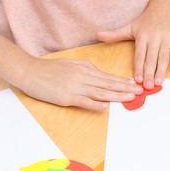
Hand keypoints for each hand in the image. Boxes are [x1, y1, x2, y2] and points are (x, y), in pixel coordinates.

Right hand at [20, 58, 142, 110]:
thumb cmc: (49, 68)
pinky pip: (84, 101)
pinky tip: (105, 107)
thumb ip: (85, 66)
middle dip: (125, 88)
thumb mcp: (70, 63)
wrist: (30, 71)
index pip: (107, 76)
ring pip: (100, 92)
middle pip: (108, 84)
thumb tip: (97, 70)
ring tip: (129, 98)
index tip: (134, 83)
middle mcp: (83, 77)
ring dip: (116, 96)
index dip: (122, 80)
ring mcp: (75, 87)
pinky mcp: (66, 97)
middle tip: (139, 91)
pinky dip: (95, 104)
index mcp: (84, 69)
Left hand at [96, 11, 169, 89]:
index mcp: (142, 36)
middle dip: (150, 73)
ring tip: (160, 83)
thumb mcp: (129, 27)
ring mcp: (167, 37)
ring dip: (162, 70)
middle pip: (151, 58)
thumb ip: (114, 35)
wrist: (163, 9)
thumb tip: (97, 35)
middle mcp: (154, 37)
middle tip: (148, 87)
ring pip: (164, 56)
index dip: (138, 68)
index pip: (139, 55)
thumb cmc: (145, 22)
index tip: (137, 80)